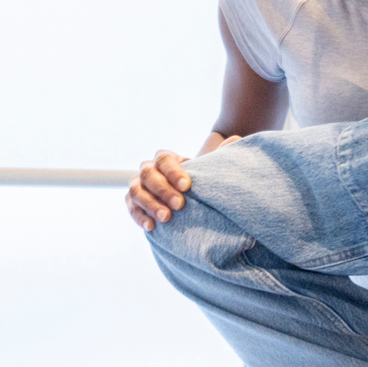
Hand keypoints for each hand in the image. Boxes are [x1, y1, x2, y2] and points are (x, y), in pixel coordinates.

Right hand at [126, 137, 243, 230]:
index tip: (187, 186)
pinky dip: (140, 217)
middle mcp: (148, 169)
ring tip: (167, 218)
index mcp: (165, 159)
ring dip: (150, 204)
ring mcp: (138, 186)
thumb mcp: (208, 171)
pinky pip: (131, 208)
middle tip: (179, 205)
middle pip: (148, 174)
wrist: (187, 203)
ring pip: (136, 191)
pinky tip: (152, 227)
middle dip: (163, 190)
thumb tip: (235, 139)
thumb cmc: (198, 185)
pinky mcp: (133, 203)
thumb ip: (219, 156)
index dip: (174, 172)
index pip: (164, 159)